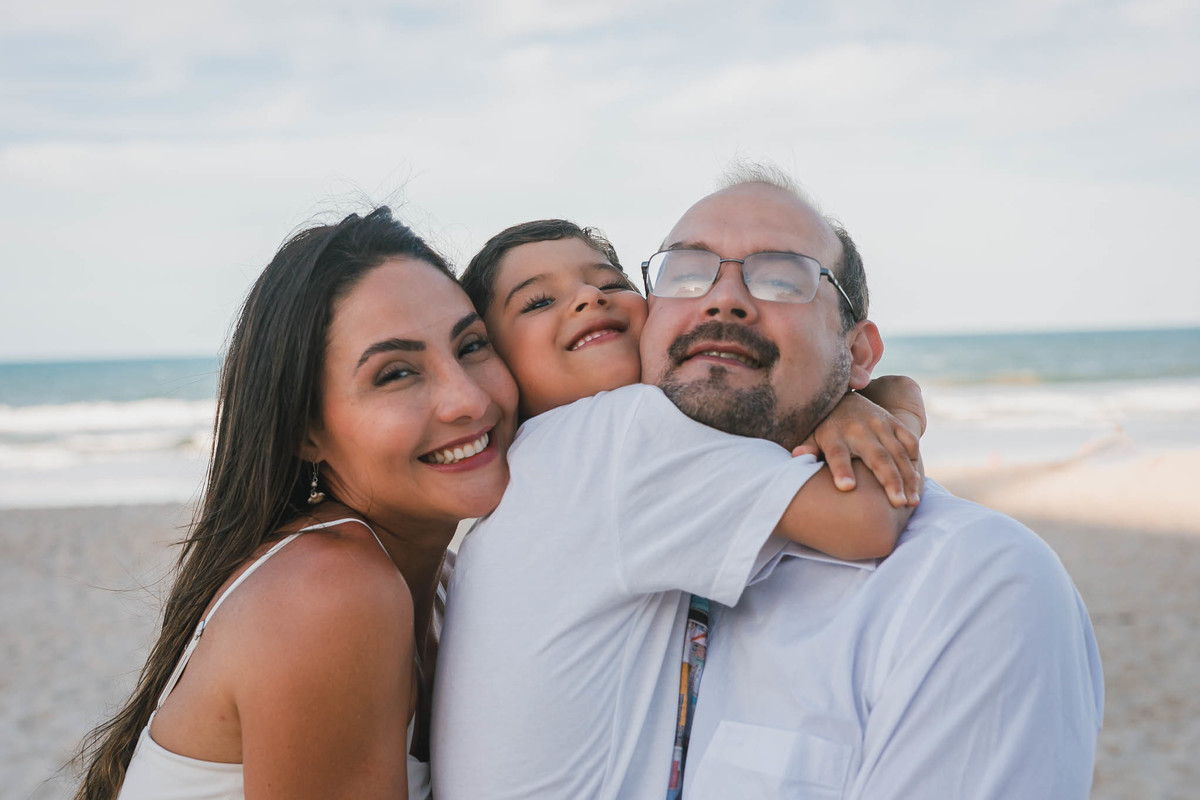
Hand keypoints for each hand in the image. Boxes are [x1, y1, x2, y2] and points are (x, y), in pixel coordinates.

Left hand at [792, 392, 921, 506]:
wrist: (843, 397)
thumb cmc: (825, 427)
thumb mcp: (812, 435)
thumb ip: (808, 446)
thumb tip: (796, 455)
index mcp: (834, 435)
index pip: (837, 453)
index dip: (841, 469)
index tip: (846, 487)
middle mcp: (859, 429)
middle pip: (876, 457)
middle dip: (889, 480)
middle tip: (897, 504)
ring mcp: (879, 424)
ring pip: (898, 453)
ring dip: (907, 477)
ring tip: (911, 502)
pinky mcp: (893, 422)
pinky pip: (908, 440)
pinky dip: (914, 458)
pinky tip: (916, 481)